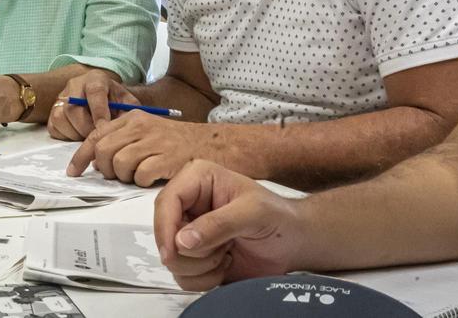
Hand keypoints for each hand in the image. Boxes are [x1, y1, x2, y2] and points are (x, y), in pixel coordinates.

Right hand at [48, 68, 137, 140]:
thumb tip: (126, 127)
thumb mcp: (126, 102)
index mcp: (95, 79)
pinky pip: (53, 127)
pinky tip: (79, 135)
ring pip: (61, 118)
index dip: (99, 112)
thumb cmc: (115, 100)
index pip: (95, 92)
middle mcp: (74, 84)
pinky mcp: (53, 111)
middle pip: (73, 109)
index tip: (104, 129)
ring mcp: (61, 97)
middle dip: (86, 128)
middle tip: (98, 138)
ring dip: (76, 133)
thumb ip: (129, 112)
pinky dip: (66, 135)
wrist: (103, 96)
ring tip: (89, 136)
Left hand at [66, 110, 203, 185]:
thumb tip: (96, 160)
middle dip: (105, 169)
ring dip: (124, 176)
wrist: (212, 145)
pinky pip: (140, 175)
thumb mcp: (147, 132)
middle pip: (103, 151)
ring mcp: (154, 142)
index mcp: (133, 118)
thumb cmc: (176, 143)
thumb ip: (121, 141)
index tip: (73, 171)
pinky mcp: (167, 158)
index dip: (81, 156)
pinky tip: (152, 178)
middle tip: (118, 175)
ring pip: (119, 164)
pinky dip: (142, 182)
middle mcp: (141, 127)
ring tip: (138, 175)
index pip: (96, 135)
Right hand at [154, 159, 298, 290]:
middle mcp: (189, 204)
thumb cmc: (278, 217)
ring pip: (172, 258)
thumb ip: (219, 224)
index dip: (165, 227)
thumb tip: (183, 240)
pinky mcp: (194, 256)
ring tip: (227, 253)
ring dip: (201, 266)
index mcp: (198, 179)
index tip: (173, 252)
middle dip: (193, 251)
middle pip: (164, 233)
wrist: (293, 243)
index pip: (166, 201)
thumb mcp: (253, 212)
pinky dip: (204, 279)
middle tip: (223, 249)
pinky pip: (182, 276)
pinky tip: (225, 265)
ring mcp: (189, 231)